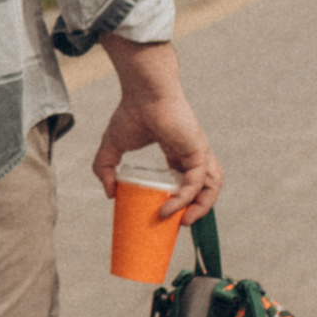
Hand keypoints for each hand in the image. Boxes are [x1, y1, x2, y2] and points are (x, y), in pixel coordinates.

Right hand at [91, 43, 221, 223]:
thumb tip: (109, 193)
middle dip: (197, 209)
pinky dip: (186, 198)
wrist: (143, 91)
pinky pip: (197, 181)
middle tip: (180, 225)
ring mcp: (198, 151)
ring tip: (183, 223)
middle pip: (206, 187)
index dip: (183, 200)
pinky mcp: (198, 150)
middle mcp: (192, 154)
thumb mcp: (112, 146)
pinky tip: (170, 209)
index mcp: (179, 153)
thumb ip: (106, 169)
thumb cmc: (132, 111)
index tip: (168, 216)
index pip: (189, 182)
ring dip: (201, 207)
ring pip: (210, 186)